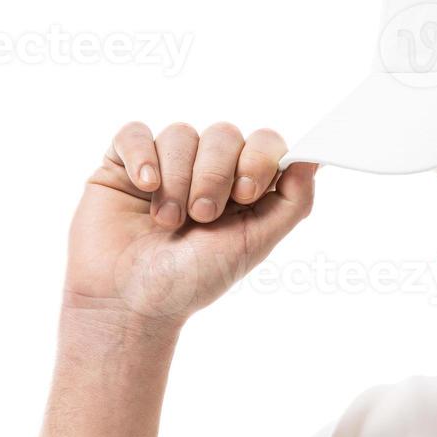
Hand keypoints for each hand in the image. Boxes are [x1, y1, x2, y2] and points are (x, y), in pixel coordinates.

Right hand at [63, 121, 317, 329]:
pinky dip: (142, 156)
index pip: (264, 142)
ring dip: (176, 180)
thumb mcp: (254, 244)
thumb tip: (314, 158)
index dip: (259, 158)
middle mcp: (205, 170)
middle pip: (224, 134)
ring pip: (181, 134)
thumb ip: (291, 202)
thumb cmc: (191, 281)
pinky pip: (135, 133)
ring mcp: (164, 164)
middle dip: (214, 176)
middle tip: (201, 217)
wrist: (130, 303)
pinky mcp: (122, 164)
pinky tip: (143, 186)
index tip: (246, 194)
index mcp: (242, 187)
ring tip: (167, 222)